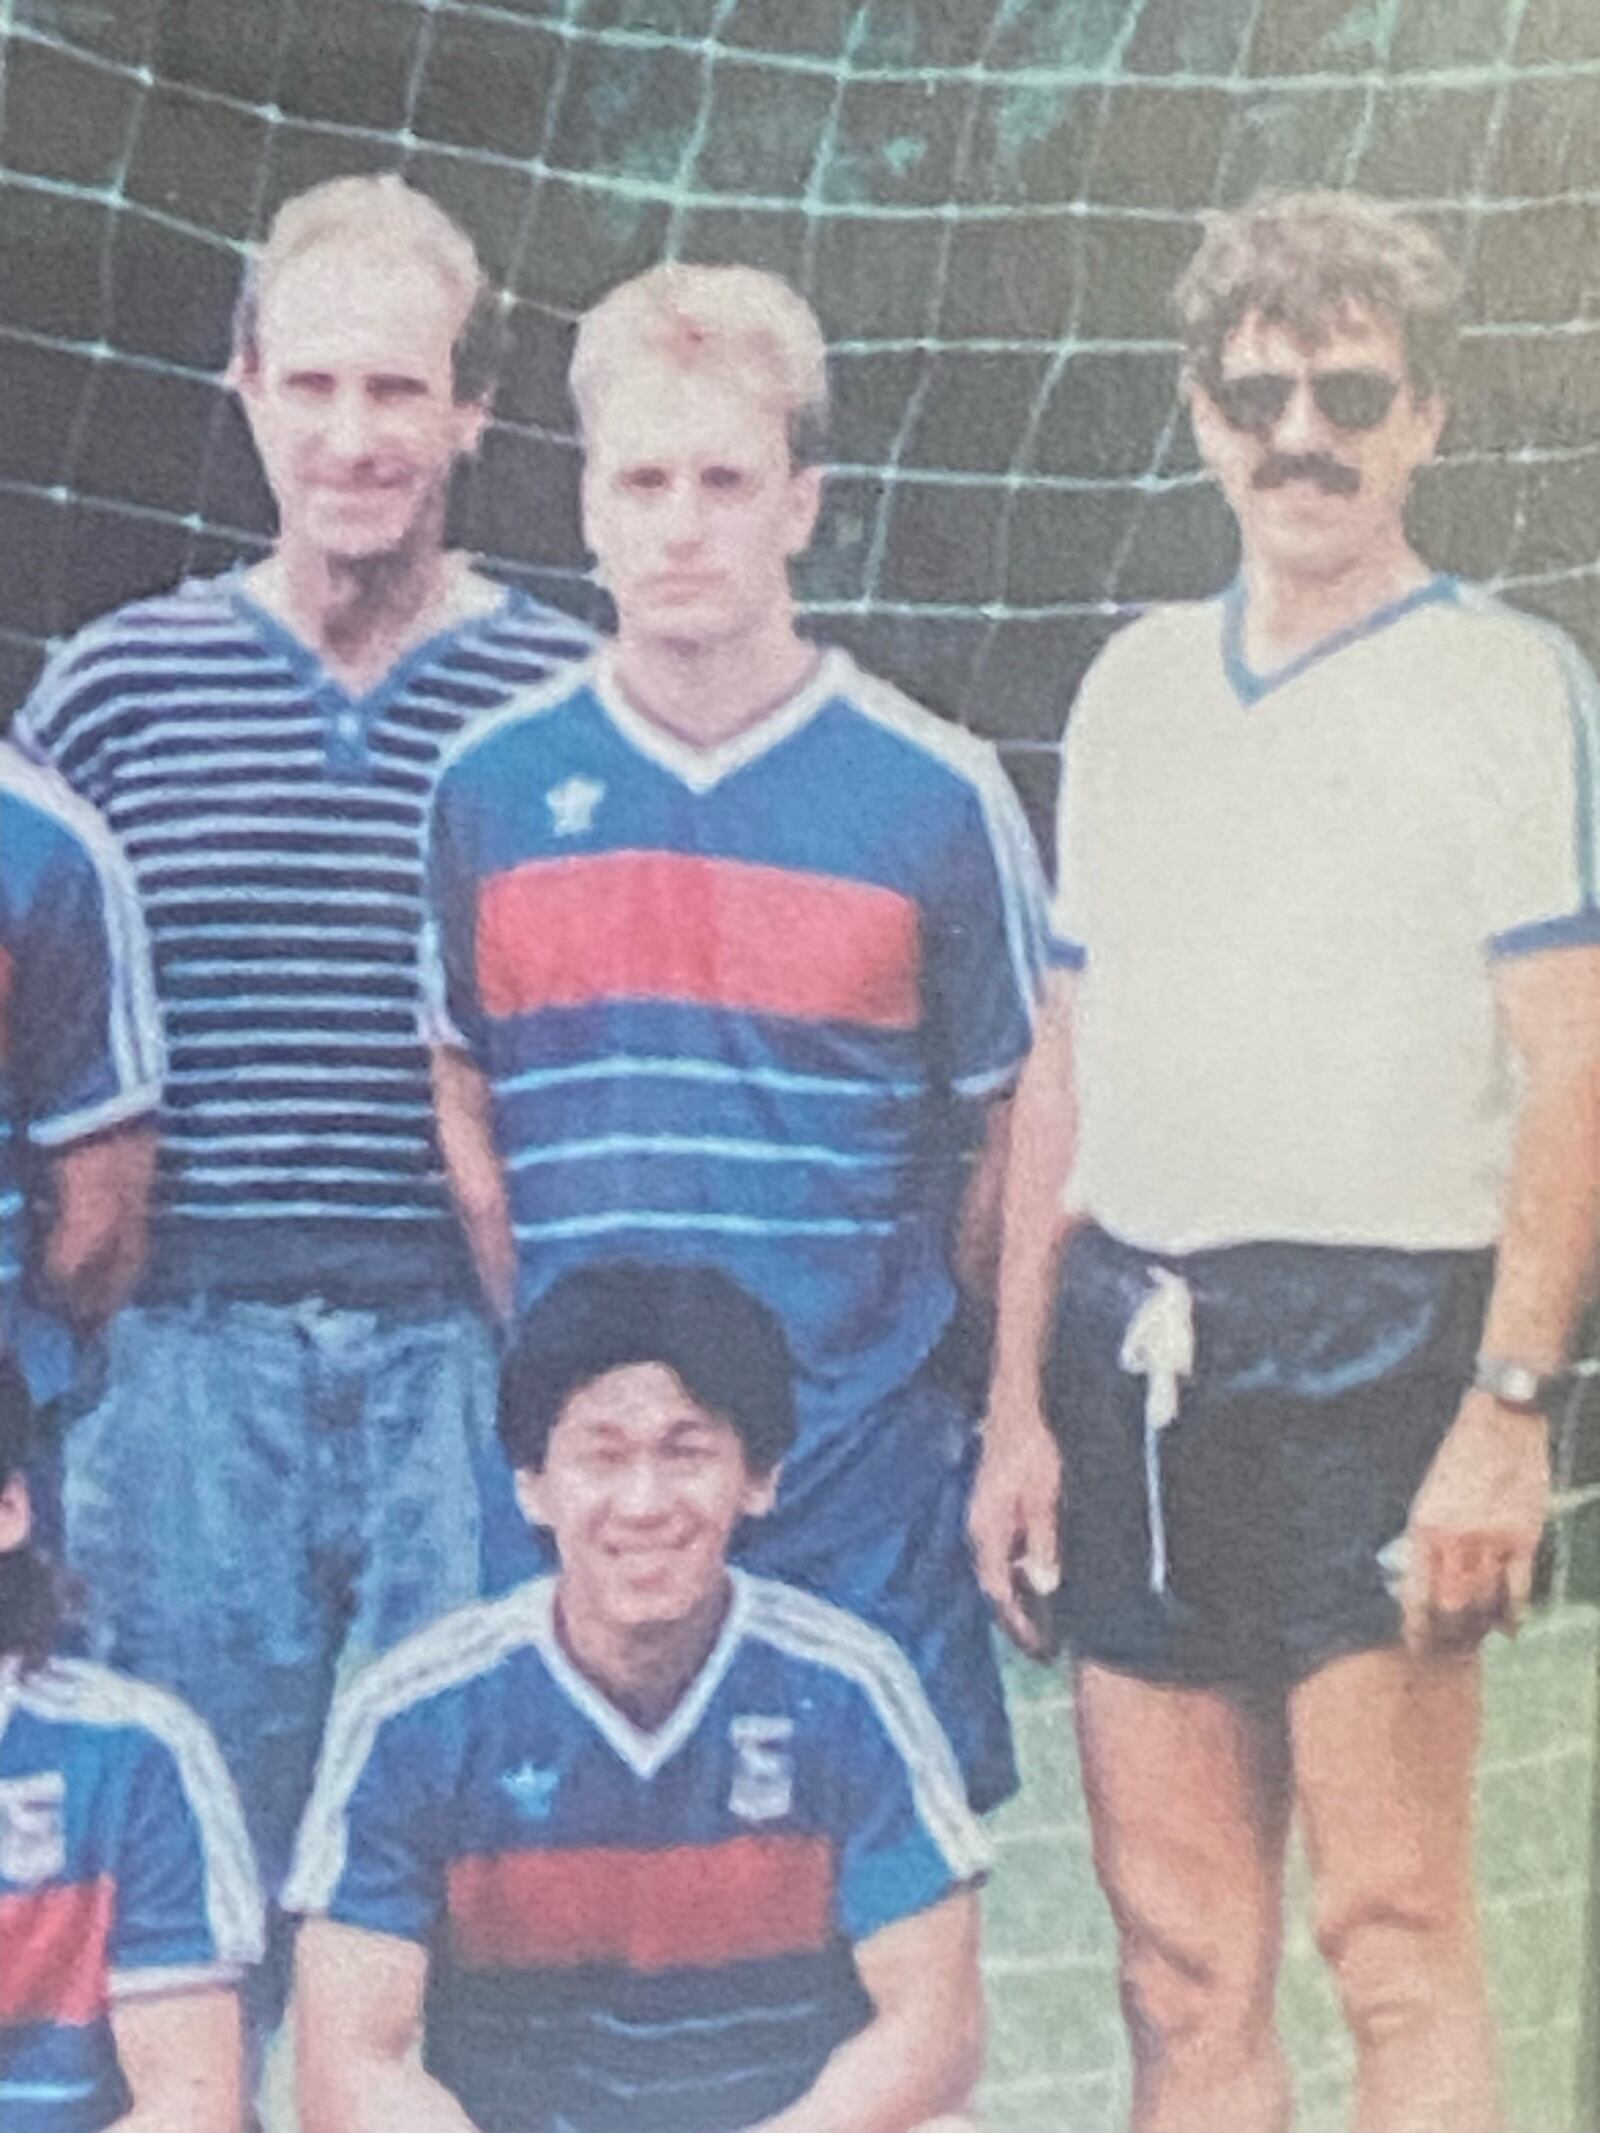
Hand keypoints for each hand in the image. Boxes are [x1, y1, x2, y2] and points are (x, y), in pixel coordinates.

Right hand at [968, 1400, 1062, 1656]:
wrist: (1017, 1405)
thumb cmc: (1033, 1446)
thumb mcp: (1046, 1496)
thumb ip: (1042, 1541)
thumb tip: (1044, 1586)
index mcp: (988, 1529)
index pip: (998, 1591)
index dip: (1018, 1624)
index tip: (1041, 1650)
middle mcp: (979, 1528)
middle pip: (993, 1584)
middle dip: (1016, 1617)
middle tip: (1042, 1646)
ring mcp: (983, 1516)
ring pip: (997, 1568)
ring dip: (1016, 1595)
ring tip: (1043, 1621)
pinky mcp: (992, 1506)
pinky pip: (1002, 1550)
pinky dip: (1017, 1570)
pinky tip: (1036, 1575)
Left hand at [1400, 1387, 1551, 1654]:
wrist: (1500, 1424)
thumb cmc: (1459, 1461)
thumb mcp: (1427, 1498)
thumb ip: (1426, 1542)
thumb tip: (1426, 1587)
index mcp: (1423, 1529)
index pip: (1416, 1595)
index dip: (1417, 1630)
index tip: (1418, 1648)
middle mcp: (1455, 1539)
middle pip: (1452, 1609)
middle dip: (1450, 1637)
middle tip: (1452, 1649)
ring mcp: (1492, 1540)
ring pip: (1485, 1605)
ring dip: (1481, 1628)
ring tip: (1478, 1638)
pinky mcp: (1524, 1537)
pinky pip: (1518, 1592)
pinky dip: (1513, 1616)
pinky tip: (1509, 1629)